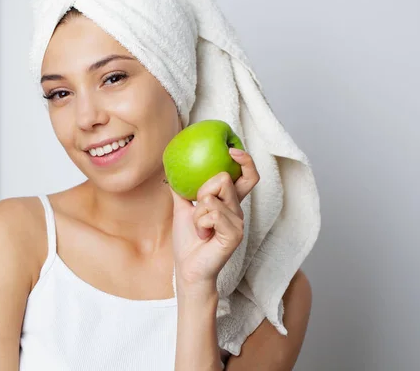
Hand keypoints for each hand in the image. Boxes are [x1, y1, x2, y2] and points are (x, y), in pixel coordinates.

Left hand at [170, 148, 259, 291]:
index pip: (248, 176)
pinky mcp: (234, 234)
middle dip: (203, 191)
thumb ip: (182, 189)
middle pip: (224, 179)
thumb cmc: (188, 241)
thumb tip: (171, 168)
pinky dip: (199, 224)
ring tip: (200, 229)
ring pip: (213, 198)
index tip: (231, 150)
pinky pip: (211, 214)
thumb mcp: (182, 209)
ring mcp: (238, 223)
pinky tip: (203, 236)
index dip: (245, 161)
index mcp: (230, 203)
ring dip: (197, 213)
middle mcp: (238, 210)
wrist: (187, 268)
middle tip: (198, 210)